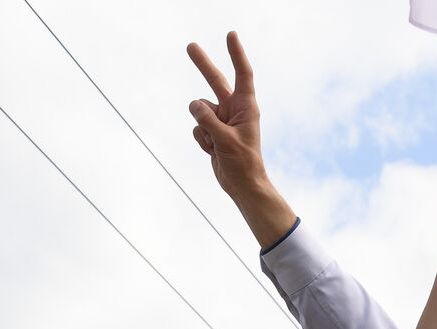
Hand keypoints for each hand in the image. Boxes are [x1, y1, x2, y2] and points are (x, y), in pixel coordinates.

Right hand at [187, 32, 266, 199]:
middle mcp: (234, 109)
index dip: (236, 54)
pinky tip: (213, 151)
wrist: (242, 185)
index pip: (243, 74)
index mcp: (246, 106)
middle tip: (190, 45)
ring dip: (203, 127)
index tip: (230, 35)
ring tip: (216, 143)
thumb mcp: (226, 140)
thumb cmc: (242, 162)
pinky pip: (197, 128)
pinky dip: (201, 140)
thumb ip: (209, 120)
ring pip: (199, 111)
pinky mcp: (212, 131)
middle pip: (215, 81)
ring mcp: (221, 120)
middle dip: (203, 64)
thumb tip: (194, 105)